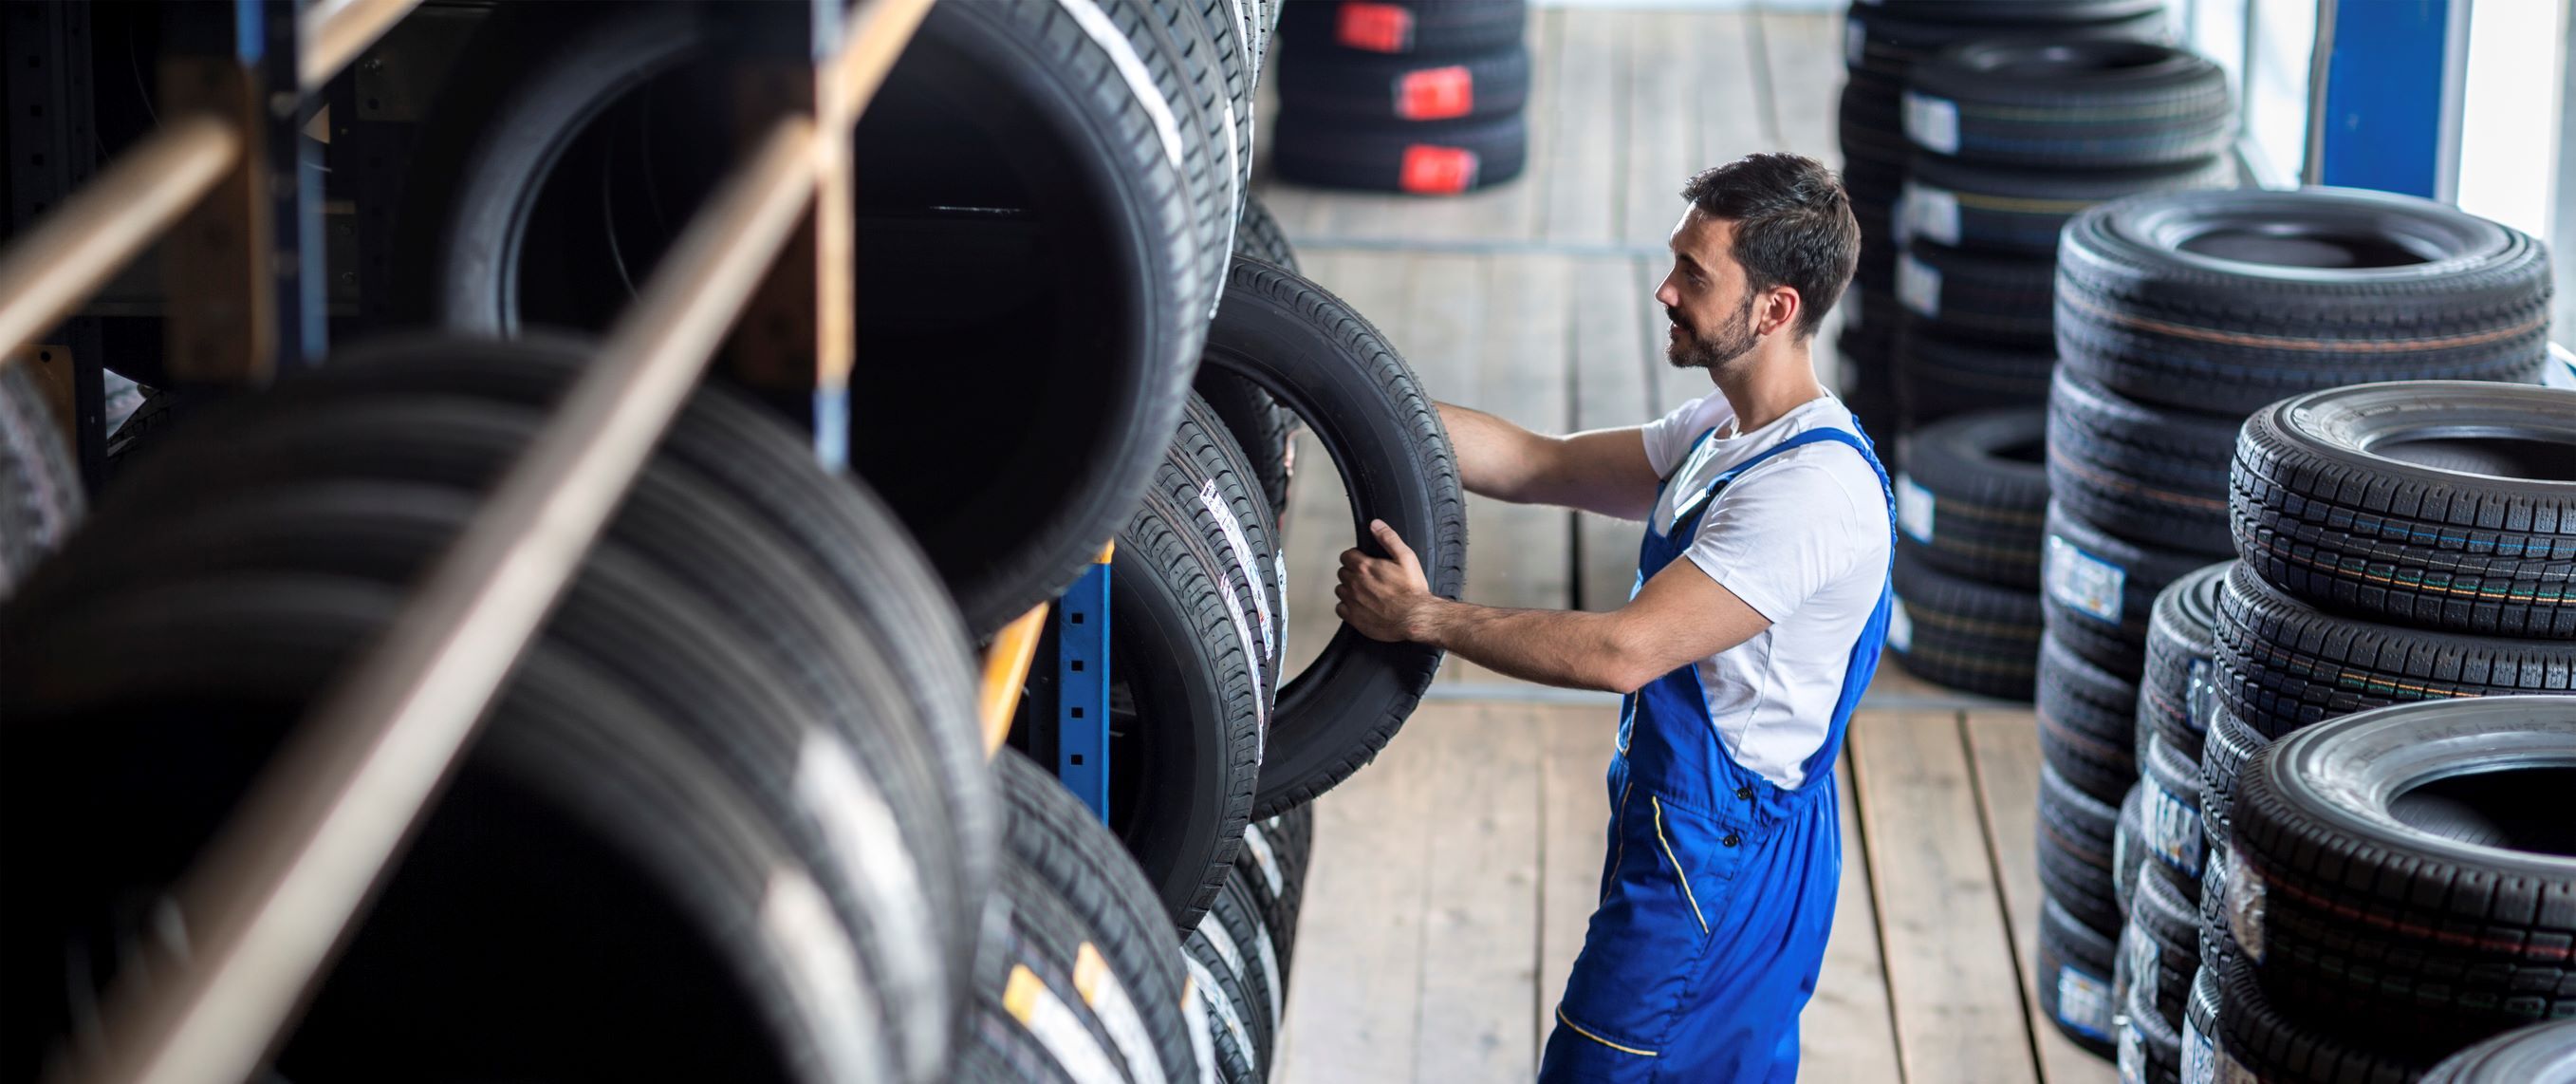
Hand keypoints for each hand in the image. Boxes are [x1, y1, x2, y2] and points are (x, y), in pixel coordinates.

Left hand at [1336, 519, 1435, 642]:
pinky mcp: (1354, 618)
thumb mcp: (1406, 558)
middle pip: (1343, 572)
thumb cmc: (1412, 591)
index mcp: (1365, 567)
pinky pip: (1340, 609)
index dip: (1354, 557)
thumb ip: (1389, 538)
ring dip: (1349, 589)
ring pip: (1340, 590)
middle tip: (1366, 577)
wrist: (1415, 618)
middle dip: (1352, 572)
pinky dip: (1347, 607)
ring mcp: (1353, 602)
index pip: (1346, 556)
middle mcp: (1355, 584)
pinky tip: (1359, 606)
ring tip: (1364, 592)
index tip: (1362, 561)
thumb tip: (1376, 525)